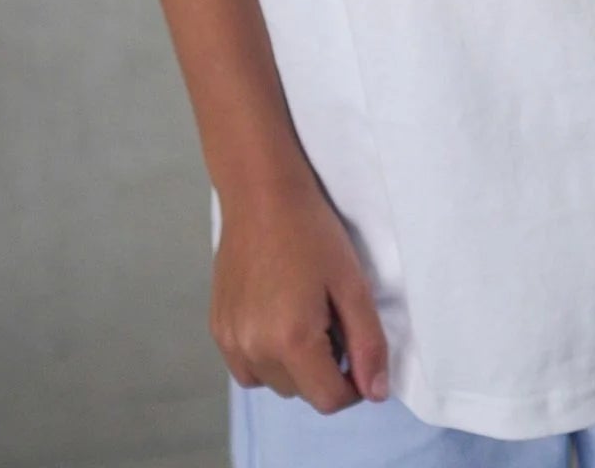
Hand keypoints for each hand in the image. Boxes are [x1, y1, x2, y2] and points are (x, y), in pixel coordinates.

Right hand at [209, 166, 390, 412]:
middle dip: (324, 369)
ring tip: (303, 314)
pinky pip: (248, 367)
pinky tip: (277, 317)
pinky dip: (266, 356)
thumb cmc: (313, 232)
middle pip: (301, 392)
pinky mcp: (218, 330)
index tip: (356, 348)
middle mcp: (254, 350)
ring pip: (273, 383)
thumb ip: (368, 341)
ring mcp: (230, 342)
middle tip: (330, 318)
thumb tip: (376, 393)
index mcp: (291, 341)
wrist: (261, 195)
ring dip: (294, 365)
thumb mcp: (352, 282)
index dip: (353, 384)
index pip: (329, 400)